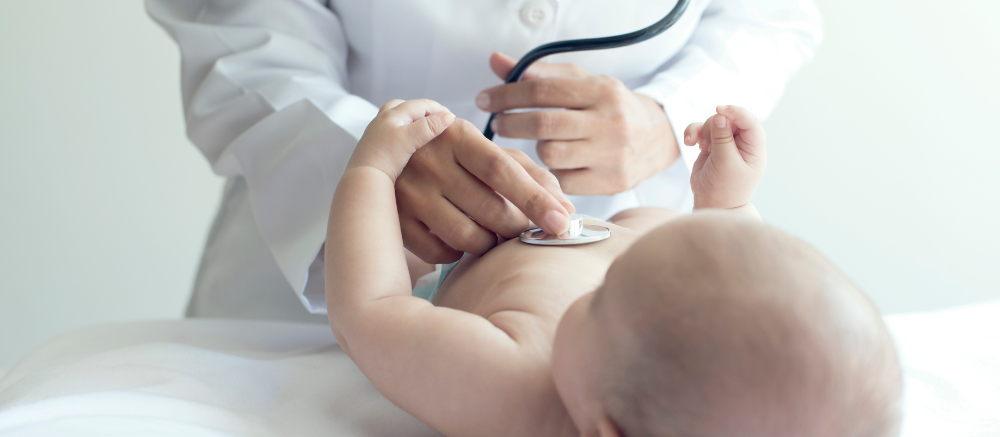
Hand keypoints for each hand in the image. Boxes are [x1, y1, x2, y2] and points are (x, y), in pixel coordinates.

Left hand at [347, 99, 455, 181]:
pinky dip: (405, 130)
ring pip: (399, 118)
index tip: (452, 119)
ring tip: (425, 130)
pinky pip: (393, 129)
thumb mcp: (410, 139)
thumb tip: (448, 117)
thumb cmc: (385, 157)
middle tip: (439, 122)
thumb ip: (429, 127)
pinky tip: (410, 142)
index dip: (439, 109)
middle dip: (425, 111)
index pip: (421, 104)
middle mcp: (383, 118)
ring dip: (414, 120)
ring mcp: (377, 130)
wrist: (364, 177)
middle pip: (408, 107)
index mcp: (392, 113)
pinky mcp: (375, 143)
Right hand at [396, 118, 574, 263]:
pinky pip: (439, 252)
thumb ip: (529, 173)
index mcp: (456, 135)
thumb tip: (565, 209)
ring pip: (466, 235)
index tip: (562, 222)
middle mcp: (428, 161)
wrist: (386, 149)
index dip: (535, 199)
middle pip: (489, 208)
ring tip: (494, 234)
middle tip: (526, 230)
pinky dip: (459, 253)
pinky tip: (463, 239)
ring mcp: (408, 192)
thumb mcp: (486, 149)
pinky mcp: (395, 219)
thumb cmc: (450, 152)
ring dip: (490, 243)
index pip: (502, 170)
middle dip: (517, 226)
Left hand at [476, 53, 678, 194]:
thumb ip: (538, 72)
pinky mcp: (612, 183)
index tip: (485, 99)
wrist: (656, 138)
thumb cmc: (608, 107)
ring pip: (551, 155)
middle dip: (511, 123)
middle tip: (498, 123)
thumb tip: (496, 61)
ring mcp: (613, 155)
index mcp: (603, 90)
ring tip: (537, 142)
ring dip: (536, 149)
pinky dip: (553, 173)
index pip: (543, 90)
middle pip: (544, 124)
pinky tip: (556, 163)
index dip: (507, 95)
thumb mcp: (581, 82)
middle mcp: (612, 122)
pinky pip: (564, 181)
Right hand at [682, 105, 766, 208]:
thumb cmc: (724, 189)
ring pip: (714, 123)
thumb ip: (723, 139)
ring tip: (698, 145)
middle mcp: (742, 144)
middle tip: (707, 144)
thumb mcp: (725, 164)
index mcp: (754, 149)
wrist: (711, 206)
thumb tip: (720, 116)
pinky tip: (689, 142)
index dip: (736, 112)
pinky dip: (694, 133)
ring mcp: (726, 144)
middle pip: (729, 119)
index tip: (719, 109)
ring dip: (702, 130)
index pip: (750, 122)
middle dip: (714, 126)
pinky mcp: (711, 147)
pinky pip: (701, 131)